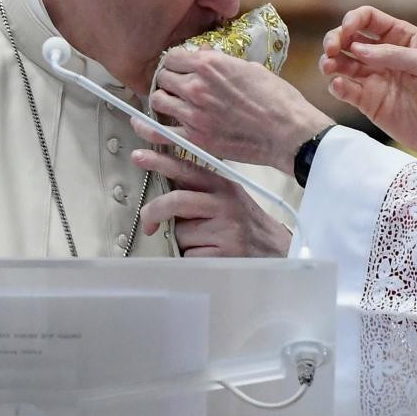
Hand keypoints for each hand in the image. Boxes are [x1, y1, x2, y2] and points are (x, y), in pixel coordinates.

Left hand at [133, 149, 291, 256]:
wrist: (278, 251)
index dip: (161, 162)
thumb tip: (165, 189)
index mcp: (223, 186)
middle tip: (148, 224)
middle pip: (176, 201)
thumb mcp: (230, 199)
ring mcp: (226, 230)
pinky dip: (192, 259)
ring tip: (204, 243)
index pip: (187, 169)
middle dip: (154, 212)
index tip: (139, 156)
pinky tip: (211, 256)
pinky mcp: (225, 255)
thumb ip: (201, 192)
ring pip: (181, 233)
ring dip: (183, 242)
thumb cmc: (247, 225)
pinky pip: (190, 256)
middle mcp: (225, 204)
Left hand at [137, 49, 333, 173]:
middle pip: (163, 78)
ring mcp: (193, 114)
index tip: (179, 68)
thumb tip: (206, 57)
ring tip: (170, 103)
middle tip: (175, 86)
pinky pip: (160, 132)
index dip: (176, 62)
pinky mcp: (195, 139)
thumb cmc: (277, 100)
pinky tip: (141, 124)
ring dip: (162, 100)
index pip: (173, 57)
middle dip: (168, 80)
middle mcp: (196, 87)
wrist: (288, 133)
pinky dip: (147, 128)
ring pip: (158, 101)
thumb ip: (223, 63)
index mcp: (210, 65)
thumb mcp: (251, 68)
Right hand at [320, 5, 416, 174]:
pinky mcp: (368, 102)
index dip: (353, 20)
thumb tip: (357, 49)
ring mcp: (373, 78)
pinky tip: (338, 85)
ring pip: (341, 63)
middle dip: (335, 39)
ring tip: (328, 67)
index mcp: (399, 37)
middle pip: (348, 39)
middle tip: (331, 49)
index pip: (368, 19)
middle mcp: (382, 54)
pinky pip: (345, 89)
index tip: (347, 31)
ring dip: (329, 61)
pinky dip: (336, 85)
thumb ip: (392, 55)